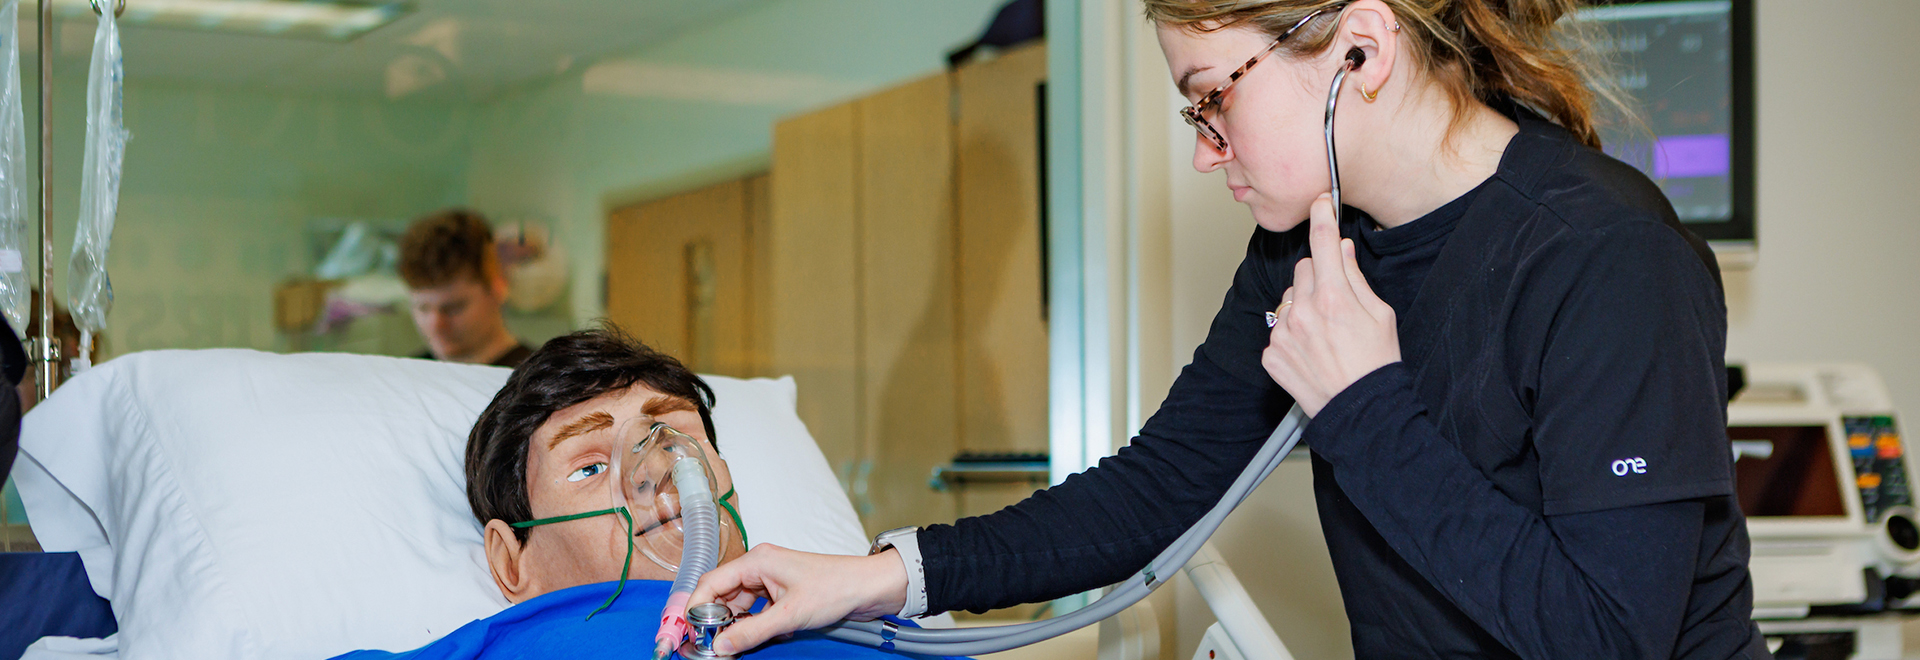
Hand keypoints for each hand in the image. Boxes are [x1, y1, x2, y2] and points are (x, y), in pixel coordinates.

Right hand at [690, 544, 908, 654]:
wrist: (869, 588)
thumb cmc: (837, 586)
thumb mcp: (790, 615)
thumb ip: (752, 631)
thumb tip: (721, 645)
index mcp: (757, 561)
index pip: (712, 582)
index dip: (696, 607)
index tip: (689, 631)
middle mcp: (761, 566)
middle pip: (723, 594)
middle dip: (716, 619)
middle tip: (711, 643)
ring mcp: (772, 579)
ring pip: (739, 604)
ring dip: (736, 624)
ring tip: (735, 643)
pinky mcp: (783, 592)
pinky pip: (756, 609)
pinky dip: (754, 624)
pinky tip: (759, 636)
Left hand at [1263, 193, 1400, 415]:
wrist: (1361, 412)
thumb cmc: (1376, 365)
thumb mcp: (1381, 315)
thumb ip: (1356, 278)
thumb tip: (1343, 249)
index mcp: (1334, 297)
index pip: (1323, 243)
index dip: (1322, 217)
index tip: (1320, 203)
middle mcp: (1303, 311)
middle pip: (1304, 269)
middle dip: (1319, 276)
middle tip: (1338, 301)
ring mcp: (1284, 333)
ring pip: (1289, 298)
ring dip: (1304, 305)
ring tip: (1326, 333)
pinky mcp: (1271, 353)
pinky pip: (1279, 328)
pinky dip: (1292, 334)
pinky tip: (1312, 351)